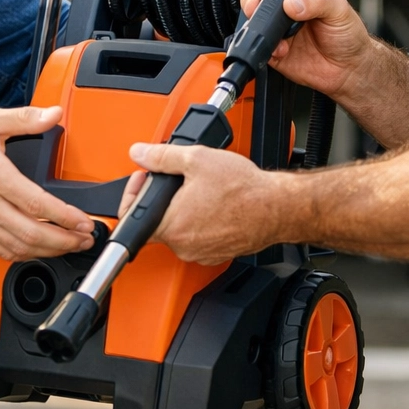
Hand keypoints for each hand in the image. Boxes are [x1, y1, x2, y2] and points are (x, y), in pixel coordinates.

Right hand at [0, 105, 94, 260]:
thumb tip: (53, 114)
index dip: (65, 217)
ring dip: (48, 251)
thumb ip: (24, 118)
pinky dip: (25, 254)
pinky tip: (39, 249)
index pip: (37, 204)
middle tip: (85, 238)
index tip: (84, 221)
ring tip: (70, 245)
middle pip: (31, 234)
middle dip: (65, 241)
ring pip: (18, 248)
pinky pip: (1, 250)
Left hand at [121, 142, 285, 264]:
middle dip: (163, 198)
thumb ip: (161, 156)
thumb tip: (139, 153)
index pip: (132, 218)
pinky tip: (214, 205)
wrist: (277, 207)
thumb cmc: (243, 189)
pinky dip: (201, 222)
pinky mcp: (216, 254)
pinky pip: (198, 237)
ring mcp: (200, 253)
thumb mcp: (196, 159)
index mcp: (172, 226)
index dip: (135, 193)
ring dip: (183, 210)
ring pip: (180, 229)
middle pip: (158, 221)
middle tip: (178, 180)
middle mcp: (183, 246)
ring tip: (200, 190)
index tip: (146, 178)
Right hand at [241, 0, 373, 100]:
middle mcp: (288, 8)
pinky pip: (261, 46)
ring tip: (273, 30)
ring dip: (257, 22)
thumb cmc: (348, 35)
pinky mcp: (276, 51)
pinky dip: (266, 47)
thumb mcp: (339, 10)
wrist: (349, 69)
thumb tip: (292, 2)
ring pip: (255, 19)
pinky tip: (282, 49)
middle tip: (259, 5)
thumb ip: (317, 2)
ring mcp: (280, 29)